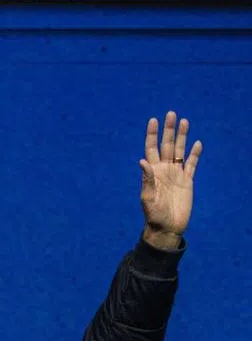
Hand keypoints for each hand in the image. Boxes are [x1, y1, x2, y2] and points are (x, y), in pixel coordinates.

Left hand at [139, 111, 202, 249]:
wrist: (167, 227)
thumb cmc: (154, 215)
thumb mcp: (148, 198)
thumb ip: (147, 180)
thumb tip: (142, 161)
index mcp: (152, 172)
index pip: (151, 149)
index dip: (152, 135)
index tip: (153, 120)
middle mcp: (164, 170)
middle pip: (166, 145)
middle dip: (168, 130)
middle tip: (171, 113)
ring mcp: (176, 174)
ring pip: (179, 151)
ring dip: (182, 137)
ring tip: (184, 121)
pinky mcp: (187, 181)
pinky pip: (192, 164)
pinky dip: (195, 154)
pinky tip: (197, 143)